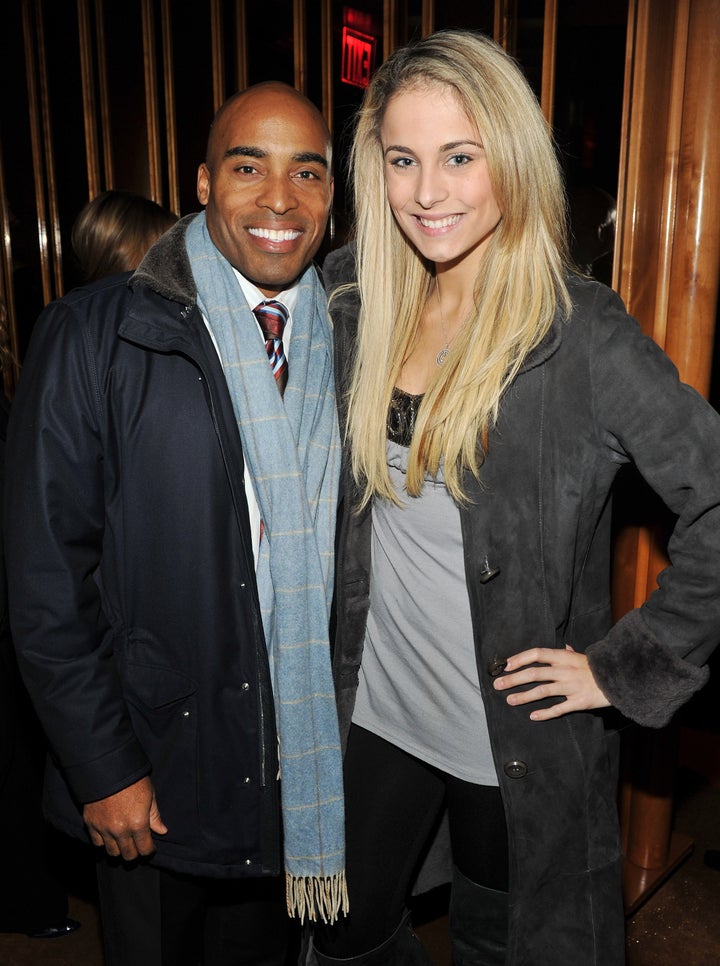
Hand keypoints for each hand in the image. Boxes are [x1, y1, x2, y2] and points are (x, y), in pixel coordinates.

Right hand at [83, 776, 167, 859]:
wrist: (106, 769)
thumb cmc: (132, 780)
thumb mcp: (149, 795)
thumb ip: (155, 816)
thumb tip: (162, 831)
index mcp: (138, 823)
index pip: (145, 849)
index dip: (149, 850)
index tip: (149, 848)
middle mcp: (121, 830)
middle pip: (128, 855)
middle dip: (135, 853)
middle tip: (137, 847)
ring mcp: (104, 829)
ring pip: (112, 852)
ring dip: (119, 850)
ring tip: (123, 843)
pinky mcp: (91, 824)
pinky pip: (97, 843)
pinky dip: (103, 843)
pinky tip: (109, 837)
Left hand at [492, 645, 609, 720]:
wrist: (619, 679)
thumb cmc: (596, 667)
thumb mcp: (581, 656)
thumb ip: (568, 653)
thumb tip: (563, 646)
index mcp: (563, 657)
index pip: (537, 654)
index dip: (519, 659)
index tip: (505, 666)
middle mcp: (565, 671)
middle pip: (534, 674)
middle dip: (513, 679)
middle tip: (497, 685)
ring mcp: (571, 687)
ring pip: (542, 691)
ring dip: (524, 696)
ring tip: (509, 700)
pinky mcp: (579, 702)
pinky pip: (559, 708)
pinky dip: (545, 713)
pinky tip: (533, 716)